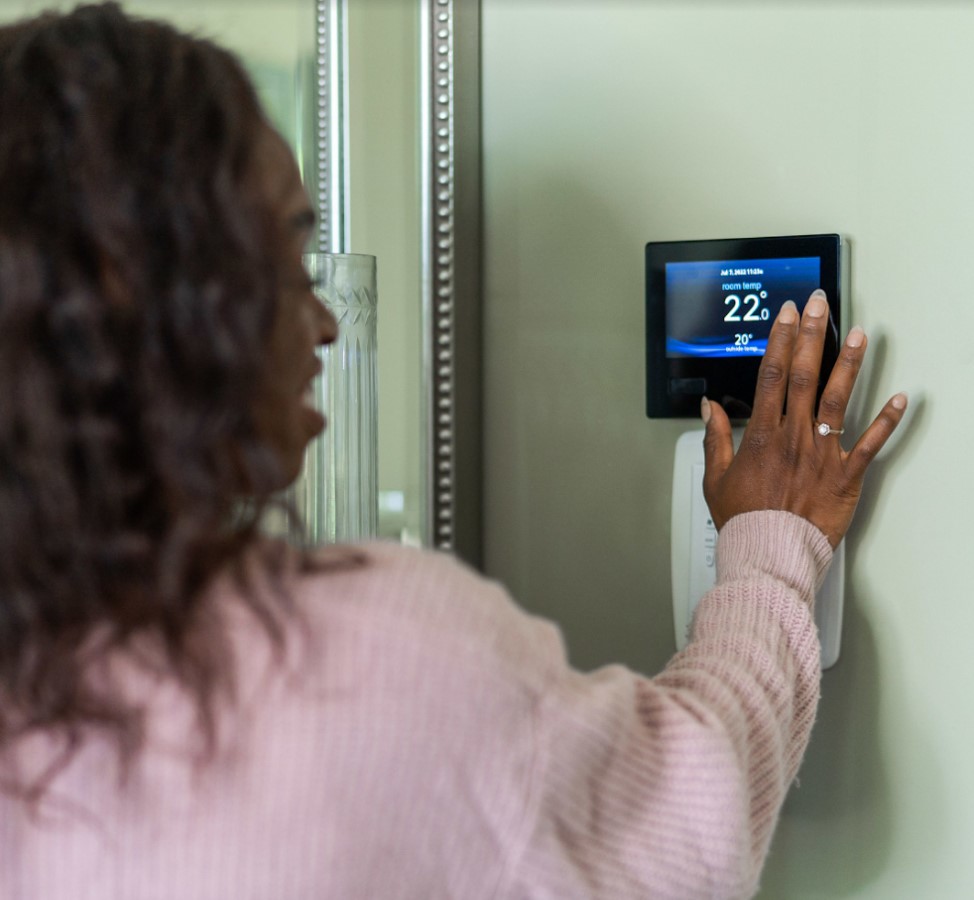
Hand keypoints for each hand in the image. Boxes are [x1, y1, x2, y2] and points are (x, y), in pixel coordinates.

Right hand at [701, 290, 907, 547]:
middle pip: (804, 375)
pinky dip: (886, 421)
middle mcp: (794, 437)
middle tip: (818, 305)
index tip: (786, 315)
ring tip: (859, 334)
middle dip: (811, 335)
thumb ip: (714, 438)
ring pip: (838, 400)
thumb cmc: (744, 519)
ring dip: (849, 364)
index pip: (770, 375)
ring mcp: (822, 454)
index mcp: (763, 435)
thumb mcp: (715, 478)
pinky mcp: (845, 476)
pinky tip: (899, 398)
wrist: (769, 552)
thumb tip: (708, 409)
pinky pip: (869, 444)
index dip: (779, 340)